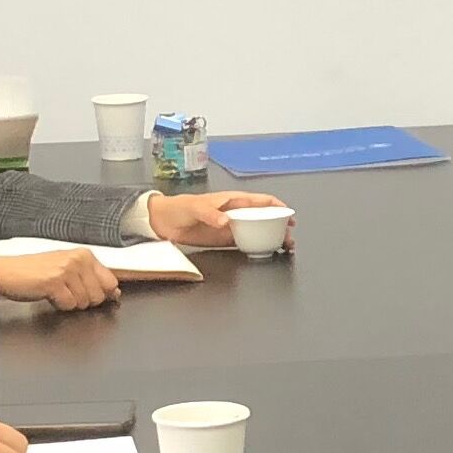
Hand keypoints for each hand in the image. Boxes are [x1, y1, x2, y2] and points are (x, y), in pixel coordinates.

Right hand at [0, 245, 120, 311]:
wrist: (7, 272)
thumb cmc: (35, 272)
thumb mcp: (67, 269)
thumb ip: (92, 279)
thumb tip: (114, 293)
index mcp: (84, 255)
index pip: (111, 280)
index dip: (105, 294)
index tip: (100, 297)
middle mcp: (78, 260)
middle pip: (99, 295)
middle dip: (85, 301)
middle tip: (68, 293)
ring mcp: (67, 270)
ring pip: (84, 302)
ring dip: (70, 303)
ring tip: (57, 292)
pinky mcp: (54, 282)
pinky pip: (69, 305)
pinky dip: (59, 305)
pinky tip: (50, 295)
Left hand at [149, 188, 286, 246]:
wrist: (163, 222)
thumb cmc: (179, 207)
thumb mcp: (194, 207)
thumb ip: (209, 214)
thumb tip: (225, 221)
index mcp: (231, 201)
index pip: (259, 201)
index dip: (275, 206)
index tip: (288, 214)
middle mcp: (235, 213)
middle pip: (263, 218)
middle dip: (279, 225)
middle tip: (290, 237)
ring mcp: (232, 227)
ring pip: (258, 231)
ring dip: (272, 237)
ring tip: (285, 246)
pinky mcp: (225, 240)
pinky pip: (246, 242)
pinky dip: (258, 246)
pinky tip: (267, 251)